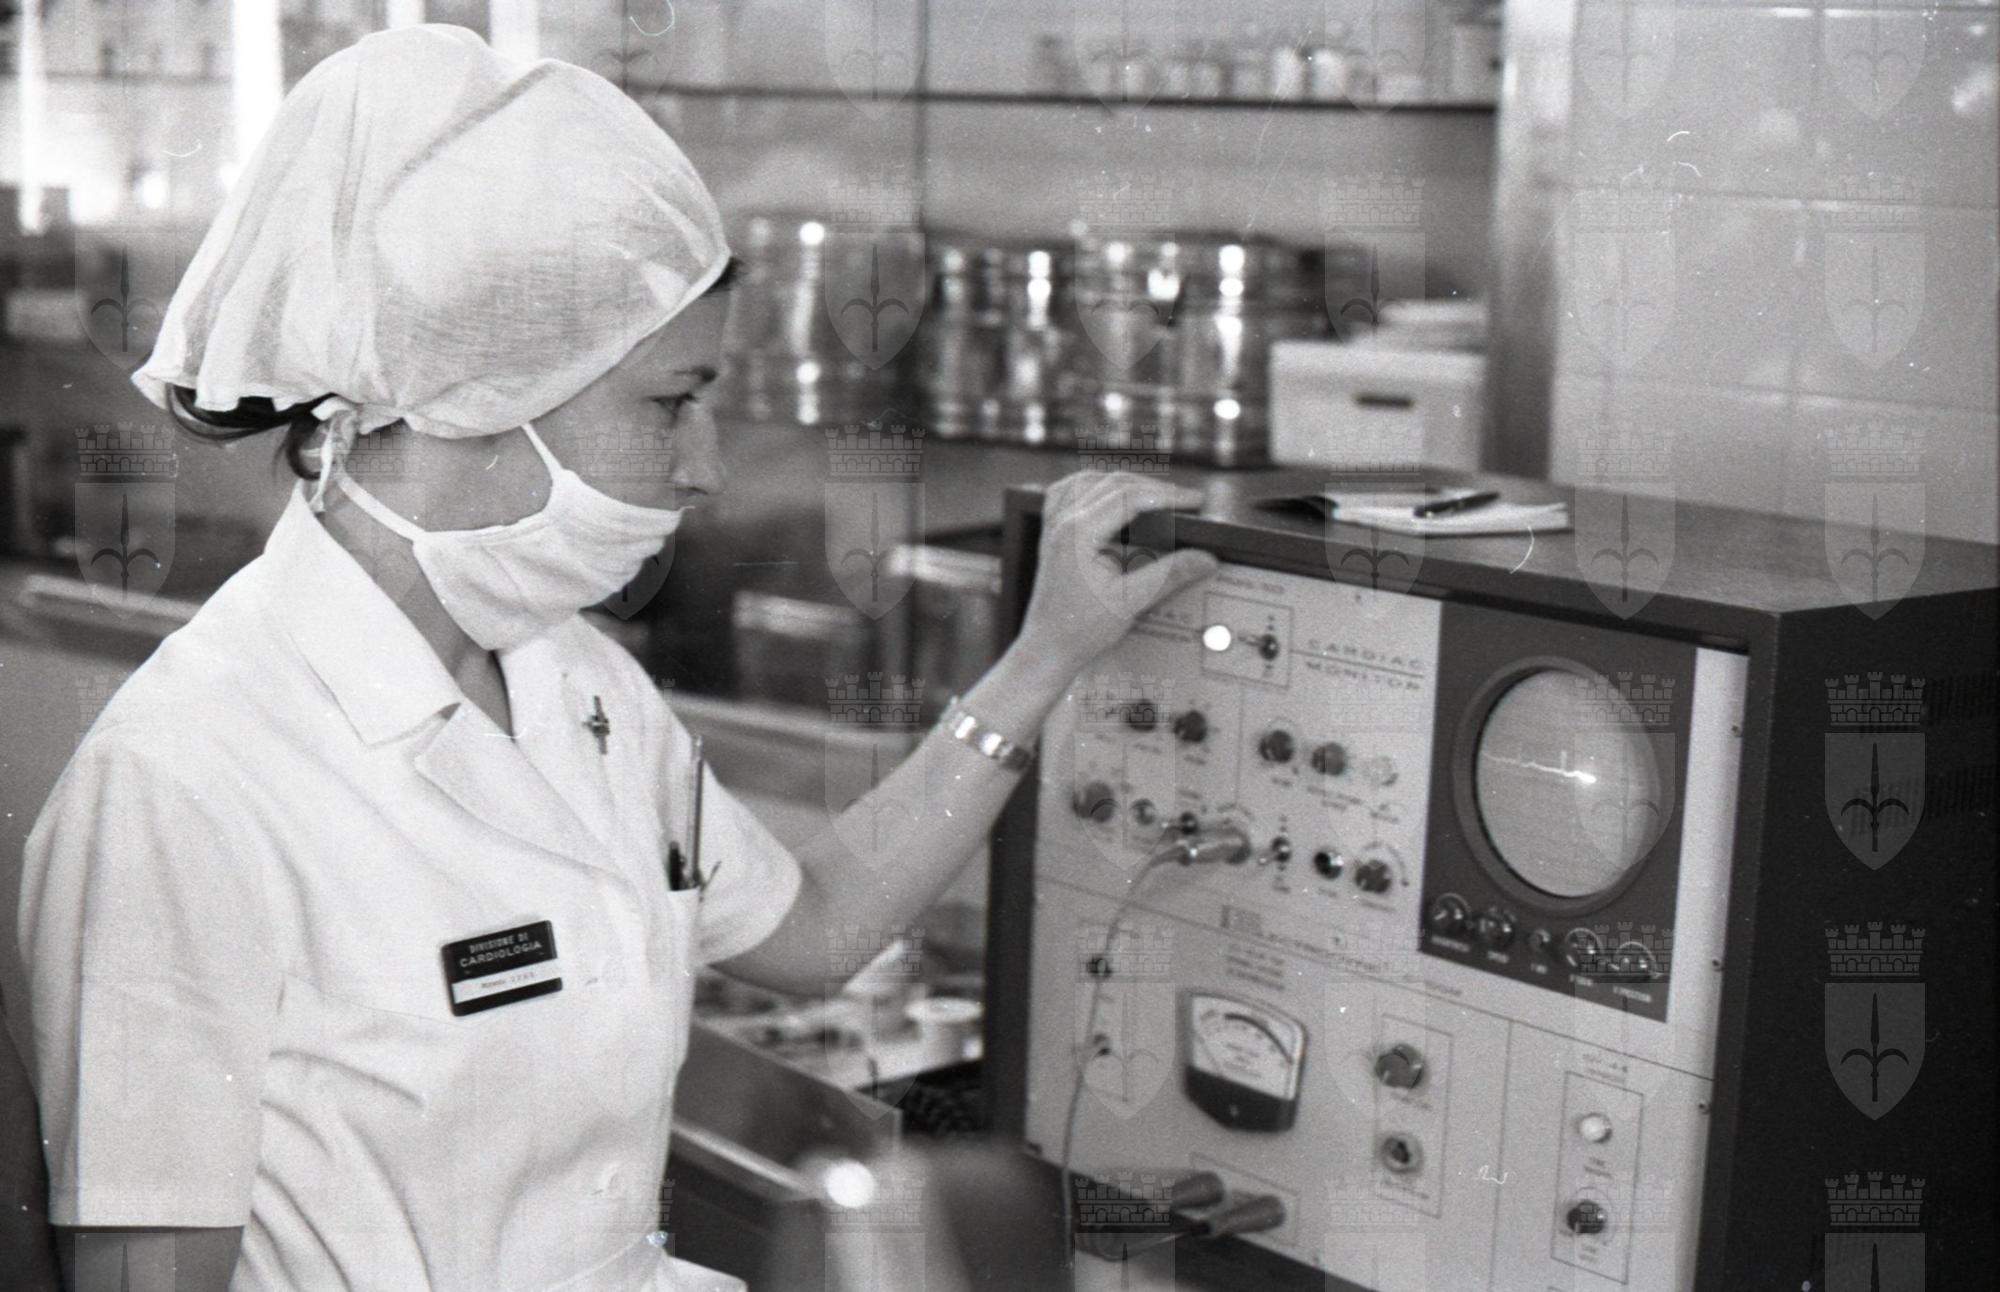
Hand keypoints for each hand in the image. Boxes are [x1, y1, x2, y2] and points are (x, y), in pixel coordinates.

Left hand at [1015, 471, 1220, 677]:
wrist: (1048, 647)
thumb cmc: (1079, 629)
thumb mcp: (1132, 601)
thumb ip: (1170, 574)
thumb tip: (1204, 558)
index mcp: (1078, 533)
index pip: (1129, 496)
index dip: (1168, 494)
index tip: (1195, 500)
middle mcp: (1062, 522)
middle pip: (1113, 482)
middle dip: (1152, 487)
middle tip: (1184, 500)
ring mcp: (1053, 526)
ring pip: (1089, 480)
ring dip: (1124, 482)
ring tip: (1154, 494)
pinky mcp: (1052, 534)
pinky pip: (1068, 492)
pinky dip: (1093, 487)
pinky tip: (1108, 493)